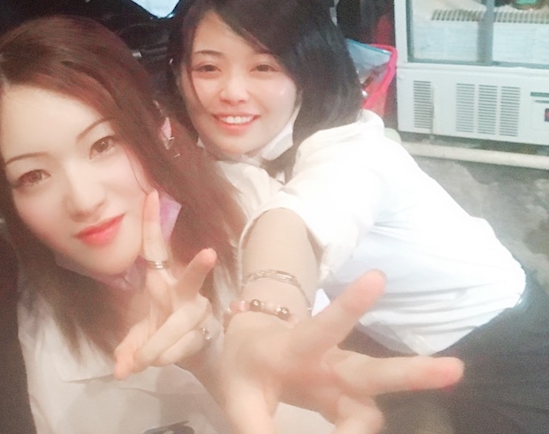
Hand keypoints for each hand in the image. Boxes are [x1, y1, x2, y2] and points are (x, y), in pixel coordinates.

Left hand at [113, 189, 217, 379]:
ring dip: (158, 343)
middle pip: (191, 279)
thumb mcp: (142, 334)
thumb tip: (118, 369)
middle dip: (198, 267)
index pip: (157, 247)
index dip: (153, 222)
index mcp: (163, 279)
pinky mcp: (204, 333)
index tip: (151, 194)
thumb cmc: (165, 329)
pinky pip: (183, 345)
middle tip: (209, 253)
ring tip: (143, 360)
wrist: (196, 352)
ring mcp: (197, 312)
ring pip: (179, 325)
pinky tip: (153, 363)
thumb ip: (129, 347)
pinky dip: (165, 356)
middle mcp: (183, 292)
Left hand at [220, 270, 464, 433]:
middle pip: (373, 370)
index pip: (326, 327)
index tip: (377, 277)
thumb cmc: (246, 367)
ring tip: (453, 376)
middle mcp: (330, 363)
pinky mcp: (350, 399)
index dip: (350, 305)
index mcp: (297, 349)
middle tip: (456, 369)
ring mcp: (345, 381)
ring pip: (380, 394)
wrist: (253, 347)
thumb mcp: (238, 395)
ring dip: (412, 391)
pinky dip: (361, 433)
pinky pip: (365, 420)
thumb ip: (255, 428)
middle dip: (413, 372)